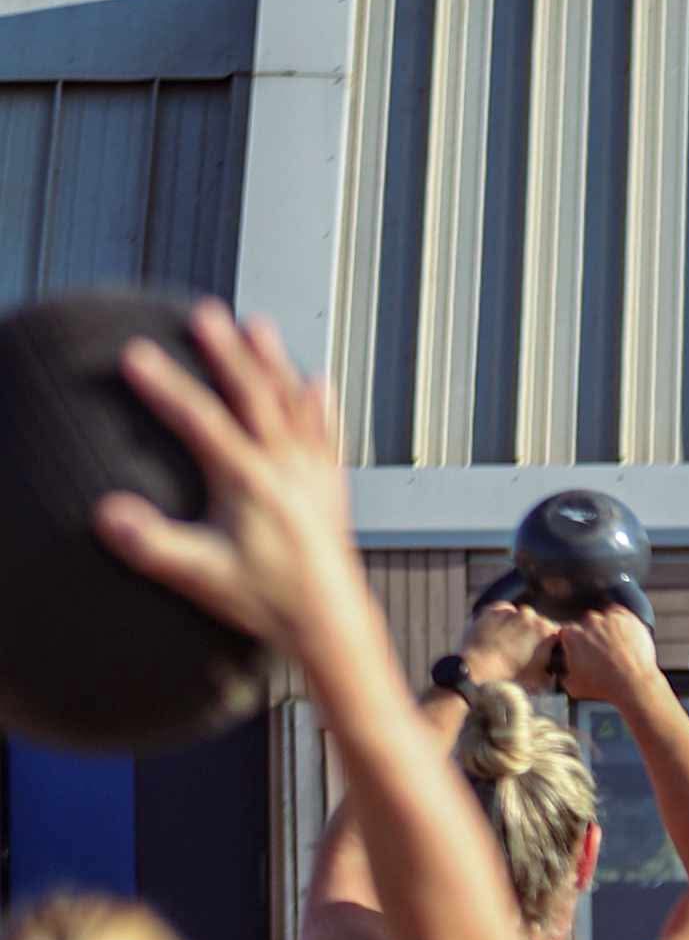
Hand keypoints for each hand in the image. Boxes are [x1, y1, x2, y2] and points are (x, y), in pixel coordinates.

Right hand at [95, 305, 367, 656]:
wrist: (331, 625)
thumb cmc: (269, 600)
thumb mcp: (202, 576)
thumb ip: (153, 544)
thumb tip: (107, 515)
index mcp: (249, 483)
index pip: (200, 420)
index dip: (166, 386)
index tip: (135, 354)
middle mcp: (285, 468)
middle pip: (253, 396)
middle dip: (225, 353)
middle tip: (204, 313)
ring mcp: (312, 474)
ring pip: (292, 405)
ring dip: (272, 363)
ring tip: (256, 326)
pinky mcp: (331, 489)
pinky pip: (326, 435)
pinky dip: (320, 406)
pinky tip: (317, 383)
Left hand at [456, 594, 562, 690]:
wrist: (479, 668)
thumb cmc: (511, 677)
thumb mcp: (542, 681)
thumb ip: (553, 671)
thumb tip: (552, 670)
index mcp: (546, 630)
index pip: (557, 633)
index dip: (552, 644)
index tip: (546, 654)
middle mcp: (530, 615)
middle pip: (538, 623)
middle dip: (534, 634)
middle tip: (525, 652)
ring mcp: (510, 611)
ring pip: (520, 617)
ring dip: (518, 626)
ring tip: (508, 645)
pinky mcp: (492, 610)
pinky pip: (502, 612)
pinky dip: (502, 620)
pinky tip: (498, 635)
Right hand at [545, 602, 660, 713]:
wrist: (634, 685)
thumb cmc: (604, 688)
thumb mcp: (574, 687)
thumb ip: (563, 674)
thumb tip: (563, 672)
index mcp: (571, 635)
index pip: (569, 634)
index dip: (576, 643)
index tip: (584, 652)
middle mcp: (588, 622)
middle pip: (587, 624)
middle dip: (592, 635)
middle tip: (602, 653)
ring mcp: (608, 618)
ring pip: (604, 619)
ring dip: (607, 629)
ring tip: (616, 648)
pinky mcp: (626, 617)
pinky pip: (620, 615)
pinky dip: (621, 623)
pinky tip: (624, 639)